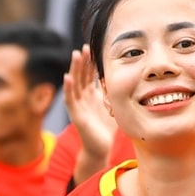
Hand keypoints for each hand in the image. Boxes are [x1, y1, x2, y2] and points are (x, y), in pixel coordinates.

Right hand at [63, 47, 116, 179]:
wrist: (101, 148)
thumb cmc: (107, 128)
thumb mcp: (113, 105)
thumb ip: (114, 92)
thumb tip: (127, 77)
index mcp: (91, 94)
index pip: (89, 74)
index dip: (89, 62)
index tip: (92, 48)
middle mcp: (83, 97)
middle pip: (81, 75)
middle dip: (82, 61)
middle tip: (84, 47)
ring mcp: (78, 105)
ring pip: (74, 83)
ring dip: (74, 69)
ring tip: (75, 55)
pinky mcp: (75, 115)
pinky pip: (70, 100)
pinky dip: (68, 88)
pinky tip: (67, 77)